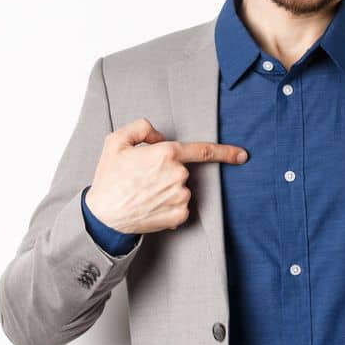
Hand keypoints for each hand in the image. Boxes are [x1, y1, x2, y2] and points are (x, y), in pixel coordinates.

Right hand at [83, 118, 247, 234]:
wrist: (102, 216)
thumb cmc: (109, 178)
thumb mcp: (116, 142)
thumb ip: (141, 128)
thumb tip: (159, 136)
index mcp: (166, 154)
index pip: (204, 150)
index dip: (227, 152)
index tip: (242, 155)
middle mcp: (178, 175)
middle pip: (183, 171)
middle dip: (168, 173)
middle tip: (143, 180)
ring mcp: (181, 196)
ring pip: (182, 189)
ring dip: (168, 191)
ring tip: (144, 195)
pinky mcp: (179, 215)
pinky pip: (180, 207)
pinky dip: (168, 207)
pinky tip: (150, 206)